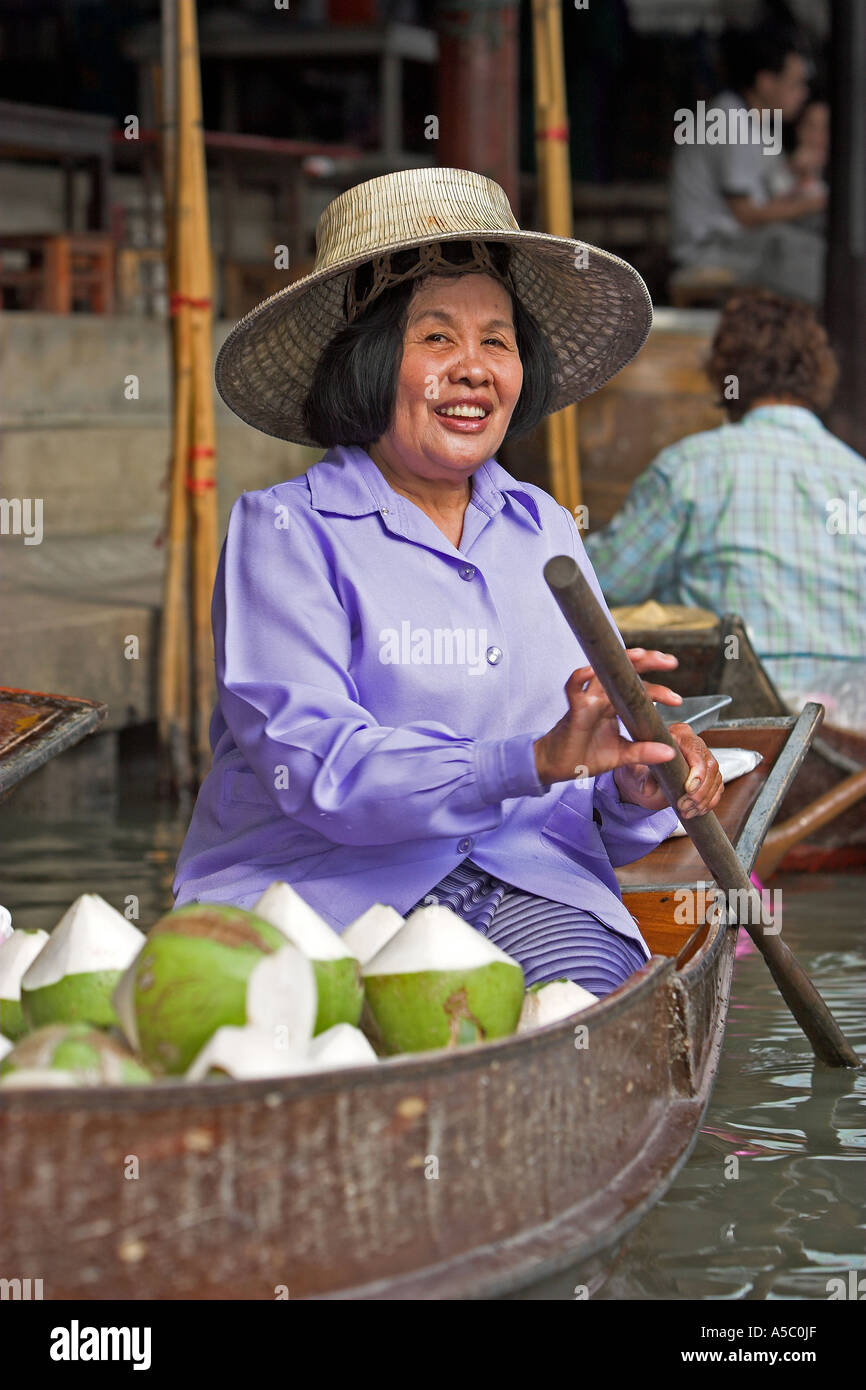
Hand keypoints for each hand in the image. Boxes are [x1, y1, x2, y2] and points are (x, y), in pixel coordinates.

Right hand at [533, 649, 682, 785]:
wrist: (557, 766)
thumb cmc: (584, 756)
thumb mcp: (620, 756)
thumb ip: (643, 752)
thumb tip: (670, 753)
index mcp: (614, 706)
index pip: (639, 690)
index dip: (659, 690)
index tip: (677, 700)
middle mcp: (602, 698)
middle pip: (625, 671)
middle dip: (648, 661)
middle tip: (671, 661)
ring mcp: (587, 700)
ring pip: (603, 672)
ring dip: (622, 661)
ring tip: (642, 655)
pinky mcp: (574, 708)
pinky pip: (574, 687)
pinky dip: (581, 677)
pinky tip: (591, 672)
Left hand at [613, 722, 722, 818]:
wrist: (643, 775)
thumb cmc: (640, 767)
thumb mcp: (635, 771)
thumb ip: (642, 778)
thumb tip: (648, 788)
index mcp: (678, 734)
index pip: (696, 751)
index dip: (697, 771)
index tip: (688, 789)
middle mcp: (695, 744)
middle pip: (710, 767)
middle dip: (700, 790)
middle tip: (685, 805)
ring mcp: (704, 758)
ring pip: (715, 779)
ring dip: (704, 799)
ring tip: (689, 811)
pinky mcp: (709, 773)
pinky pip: (717, 788)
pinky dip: (709, 801)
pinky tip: (698, 810)